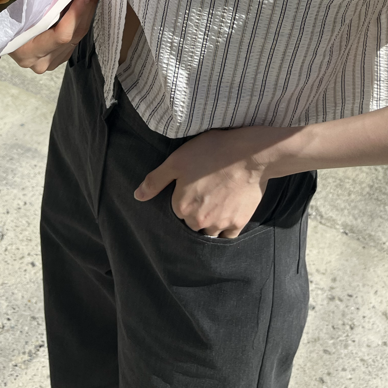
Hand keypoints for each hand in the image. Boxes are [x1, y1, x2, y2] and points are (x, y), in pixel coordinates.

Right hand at [3, 0, 100, 73]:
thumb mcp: (6, 7)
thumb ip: (27, 1)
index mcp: (25, 51)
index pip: (60, 35)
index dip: (76, 12)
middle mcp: (40, 61)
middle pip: (74, 34)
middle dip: (87, 5)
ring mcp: (51, 61)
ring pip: (79, 34)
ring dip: (88, 9)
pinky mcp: (60, 55)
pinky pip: (77, 35)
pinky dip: (82, 16)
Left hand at [134, 125, 289, 238]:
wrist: (249, 154)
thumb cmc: (212, 152)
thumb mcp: (177, 160)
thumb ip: (155, 180)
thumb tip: (137, 196)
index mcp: (181, 207)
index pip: (177, 210)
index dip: (184, 197)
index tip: (193, 184)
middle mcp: (198, 221)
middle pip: (192, 223)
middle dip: (196, 213)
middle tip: (206, 191)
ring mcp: (219, 224)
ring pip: (209, 232)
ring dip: (210, 222)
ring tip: (217, 202)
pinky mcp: (238, 223)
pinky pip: (228, 236)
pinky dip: (226, 228)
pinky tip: (228, 214)